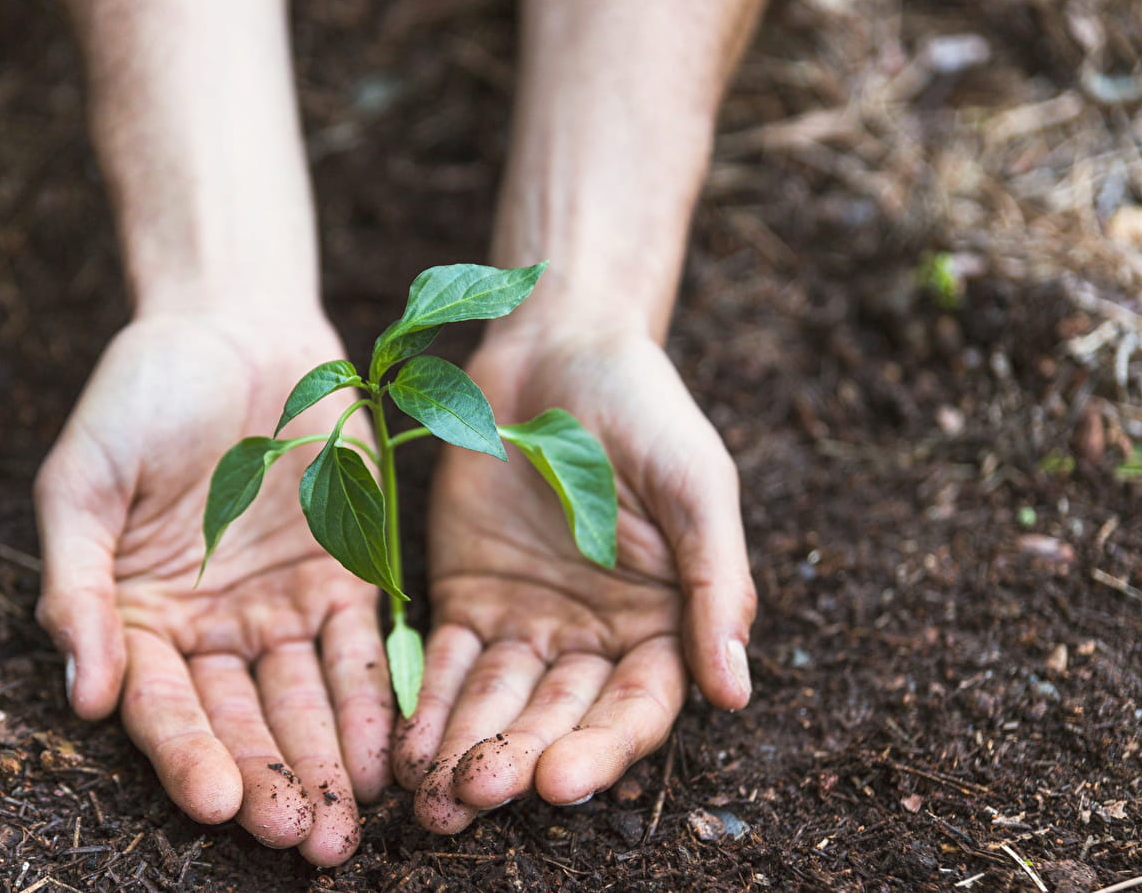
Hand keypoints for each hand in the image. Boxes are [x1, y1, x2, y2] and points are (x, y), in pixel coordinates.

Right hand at [33, 315, 392, 864]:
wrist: (231, 321)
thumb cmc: (140, 393)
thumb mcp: (83, 480)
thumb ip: (78, 585)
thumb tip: (84, 694)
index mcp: (140, 616)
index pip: (166, 705)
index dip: (189, 755)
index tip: (216, 803)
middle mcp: (213, 628)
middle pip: (242, 720)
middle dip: (272, 782)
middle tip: (303, 839)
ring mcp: (281, 605)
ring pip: (306, 700)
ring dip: (327, 761)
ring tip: (348, 821)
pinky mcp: (347, 574)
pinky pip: (363, 647)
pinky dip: (374, 697)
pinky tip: (389, 748)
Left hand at [393, 329, 755, 832]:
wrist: (559, 346)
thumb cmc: (645, 409)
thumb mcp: (697, 486)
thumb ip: (717, 586)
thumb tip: (736, 693)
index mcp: (664, 622)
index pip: (636, 706)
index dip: (602, 748)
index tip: (559, 779)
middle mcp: (595, 636)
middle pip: (559, 716)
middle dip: (519, 758)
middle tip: (475, 794)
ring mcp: (528, 619)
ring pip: (498, 702)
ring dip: (467, 747)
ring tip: (432, 796)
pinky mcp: (468, 596)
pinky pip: (447, 661)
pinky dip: (428, 702)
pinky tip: (405, 741)